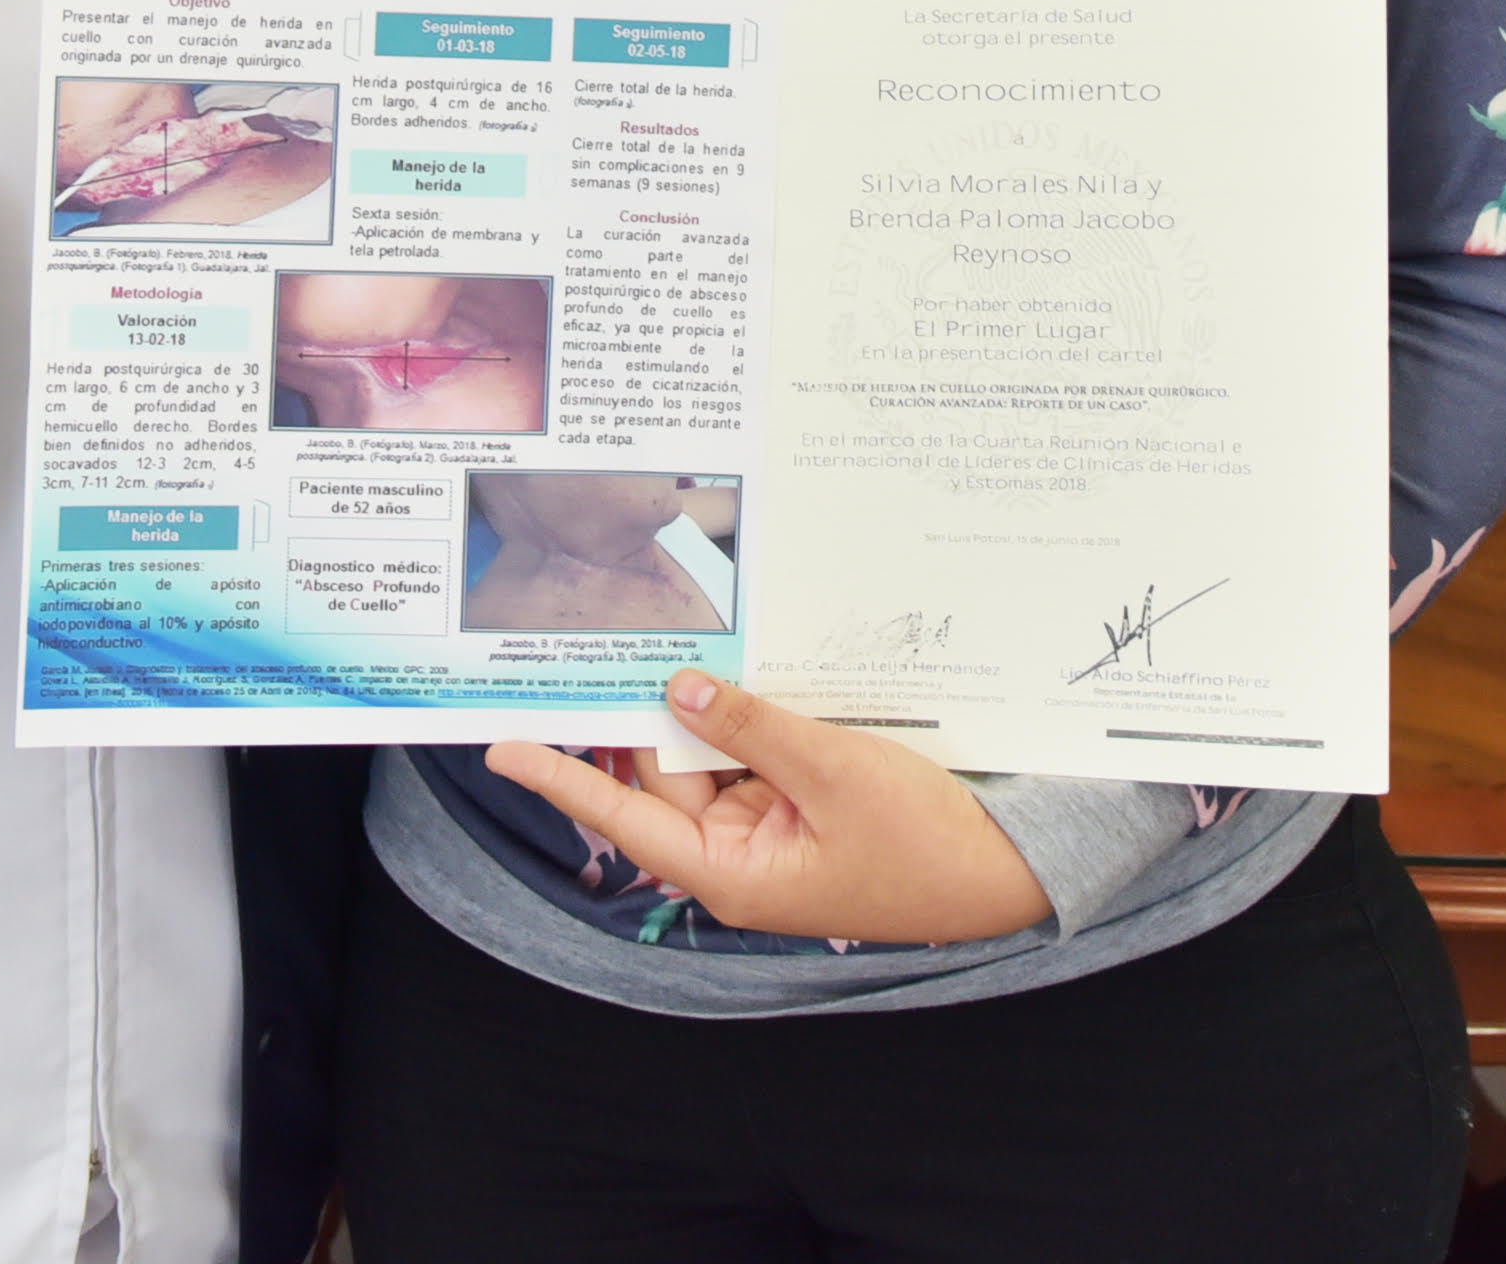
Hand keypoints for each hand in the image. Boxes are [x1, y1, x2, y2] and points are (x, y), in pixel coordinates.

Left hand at [483, 671, 1052, 944]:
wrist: (1003, 868)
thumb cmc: (923, 845)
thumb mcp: (834, 771)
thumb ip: (753, 727)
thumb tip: (680, 689)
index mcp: (730, 871)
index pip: (624, 817)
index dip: (563, 777)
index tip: (502, 748)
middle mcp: (736, 853)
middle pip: (667, 772)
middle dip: (651, 708)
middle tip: (614, 636)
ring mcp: (768, 829)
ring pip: (710, 754)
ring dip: (707, 706)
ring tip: (687, 634)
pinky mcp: (798, 806)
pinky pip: (752, 753)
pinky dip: (749, 715)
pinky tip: (743, 665)